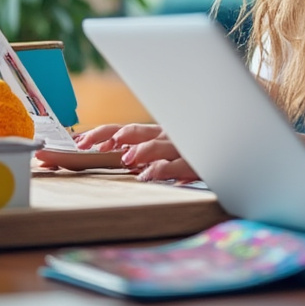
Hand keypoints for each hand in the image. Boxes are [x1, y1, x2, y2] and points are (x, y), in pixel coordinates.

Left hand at [72, 123, 197, 181]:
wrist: (224, 151)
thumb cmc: (192, 152)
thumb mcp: (164, 152)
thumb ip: (142, 153)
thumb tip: (114, 152)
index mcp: (155, 134)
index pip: (124, 130)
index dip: (101, 134)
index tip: (80, 142)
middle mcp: (165, 136)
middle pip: (135, 131)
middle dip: (111, 136)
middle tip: (90, 144)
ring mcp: (179, 148)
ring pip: (158, 145)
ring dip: (141, 150)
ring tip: (126, 158)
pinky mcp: (193, 163)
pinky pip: (176, 165)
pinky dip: (161, 169)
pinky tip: (149, 175)